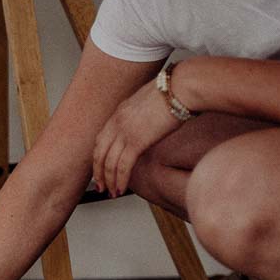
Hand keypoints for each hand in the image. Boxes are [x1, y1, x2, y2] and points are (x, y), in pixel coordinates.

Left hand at [91, 74, 179, 196]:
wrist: (181, 88)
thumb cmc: (174, 91)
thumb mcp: (149, 102)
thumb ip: (140, 115)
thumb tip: (145, 125)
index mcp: (119, 112)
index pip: (101, 139)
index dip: (98, 157)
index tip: (100, 168)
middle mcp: (117, 122)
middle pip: (100, 153)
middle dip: (98, 172)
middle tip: (100, 186)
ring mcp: (124, 132)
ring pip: (109, 163)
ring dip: (109, 181)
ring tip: (111, 192)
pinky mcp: (136, 141)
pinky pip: (122, 167)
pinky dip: (120, 181)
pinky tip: (120, 190)